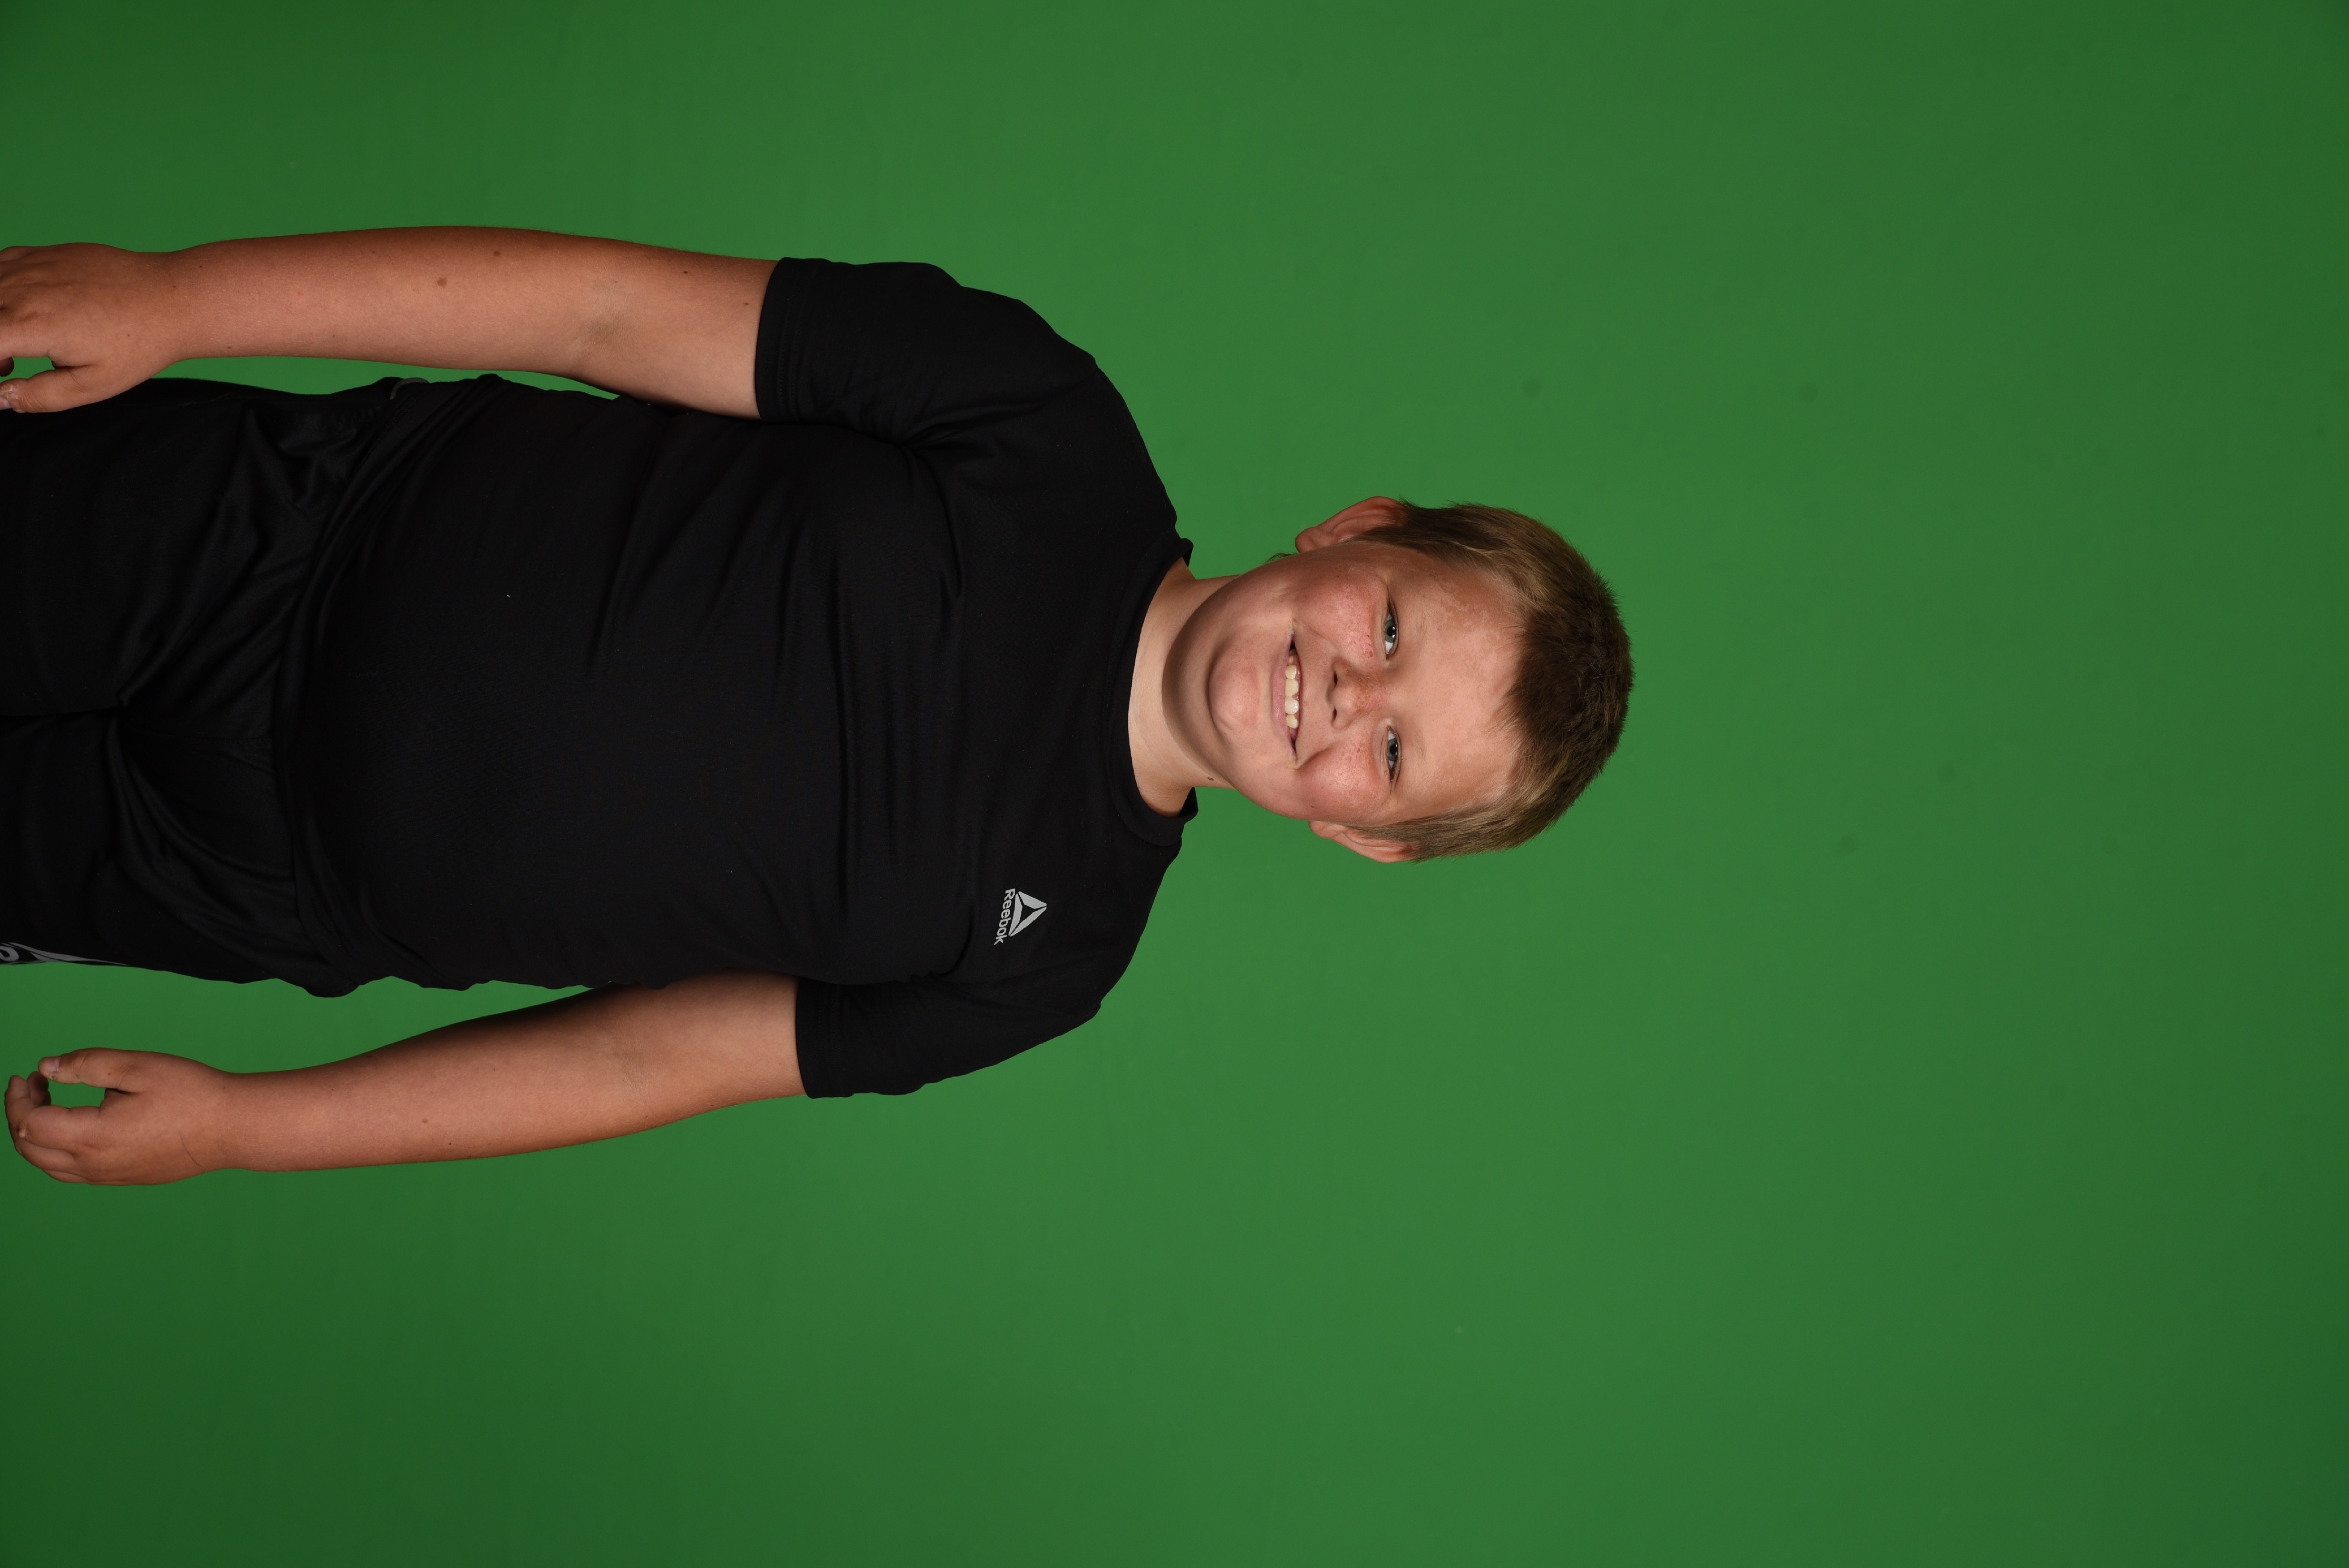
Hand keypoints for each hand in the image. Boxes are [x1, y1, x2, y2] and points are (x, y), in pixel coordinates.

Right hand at [0, 243, 184, 413]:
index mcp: (29, 325)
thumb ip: (40, 396)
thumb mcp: (93, 385)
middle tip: (10, 365)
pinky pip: (0, 266)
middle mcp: (21, 290)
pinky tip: (24, 308)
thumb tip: (3, 399)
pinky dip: (0, 289)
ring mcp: (30, 266)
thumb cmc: (138, 343)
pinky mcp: (42, 253)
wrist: (171, 299)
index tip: (7, 372)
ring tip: (22, 341)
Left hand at [6, 1049, 239, 1183]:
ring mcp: (109, 1176)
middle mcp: (95, 1165)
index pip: (28, 1124)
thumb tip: (48, 1067)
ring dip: (37, 1135)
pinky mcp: (124, 1178)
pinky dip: (59, 1149)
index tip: (28, 1075)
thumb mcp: (137, 1066)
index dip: (18, 1098)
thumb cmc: (192, 1093)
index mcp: (93, 1137)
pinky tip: (78, 1124)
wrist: (234, 1128)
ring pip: (49, 1165)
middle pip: (30, 1149)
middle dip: (20, 1115)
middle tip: (35, 1085)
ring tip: (50, 1104)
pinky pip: (73, 1171)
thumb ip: (86, 1064)